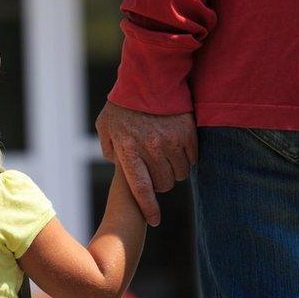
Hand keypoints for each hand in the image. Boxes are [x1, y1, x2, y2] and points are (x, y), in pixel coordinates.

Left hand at [95, 101, 197, 226]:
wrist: (148, 77)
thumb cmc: (123, 104)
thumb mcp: (105, 126)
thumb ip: (108, 148)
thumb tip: (116, 163)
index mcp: (128, 150)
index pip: (141, 189)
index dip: (149, 208)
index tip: (154, 221)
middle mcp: (150, 149)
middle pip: (163, 184)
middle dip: (160, 183)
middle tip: (156, 172)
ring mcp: (171, 141)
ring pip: (180, 174)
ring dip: (175, 171)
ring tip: (166, 158)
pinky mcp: (187, 133)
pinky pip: (193, 158)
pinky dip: (187, 159)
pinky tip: (179, 149)